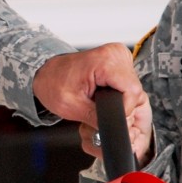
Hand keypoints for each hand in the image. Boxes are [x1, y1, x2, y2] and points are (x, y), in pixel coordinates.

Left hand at [34, 44, 151, 160]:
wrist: (47, 73)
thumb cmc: (53, 83)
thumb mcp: (71, 107)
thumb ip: (96, 118)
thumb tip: (115, 129)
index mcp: (105, 60)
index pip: (132, 91)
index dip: (123, 110)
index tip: (108, 118)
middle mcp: (115, 54)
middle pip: (134, 91)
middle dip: (120, 106)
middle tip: (97, 108)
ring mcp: (119, 55)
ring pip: (133, 89)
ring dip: (119, 100)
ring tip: (97, 100)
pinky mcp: (119, 61)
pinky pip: (128, 84)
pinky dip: (117, 93)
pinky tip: (103, 94)